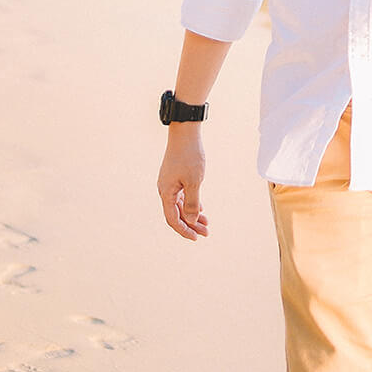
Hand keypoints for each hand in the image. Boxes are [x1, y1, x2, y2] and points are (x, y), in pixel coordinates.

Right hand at [157, 126, 208, 240]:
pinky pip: (181, 196)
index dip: (184, 230)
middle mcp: (165, 190)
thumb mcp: (194, 181)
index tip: (196, 238)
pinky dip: (191, 204)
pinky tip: (200, 209)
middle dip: (191, 225)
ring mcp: (169, 183)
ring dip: (192, 215)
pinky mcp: (175, 177)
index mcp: (166, 193)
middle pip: (177, 214)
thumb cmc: (189, 156)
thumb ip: (192, 203)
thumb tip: (190, 221)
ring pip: (180, 205)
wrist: (185, 132)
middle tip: (206, 233)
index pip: (173, 219)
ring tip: (206, 223)